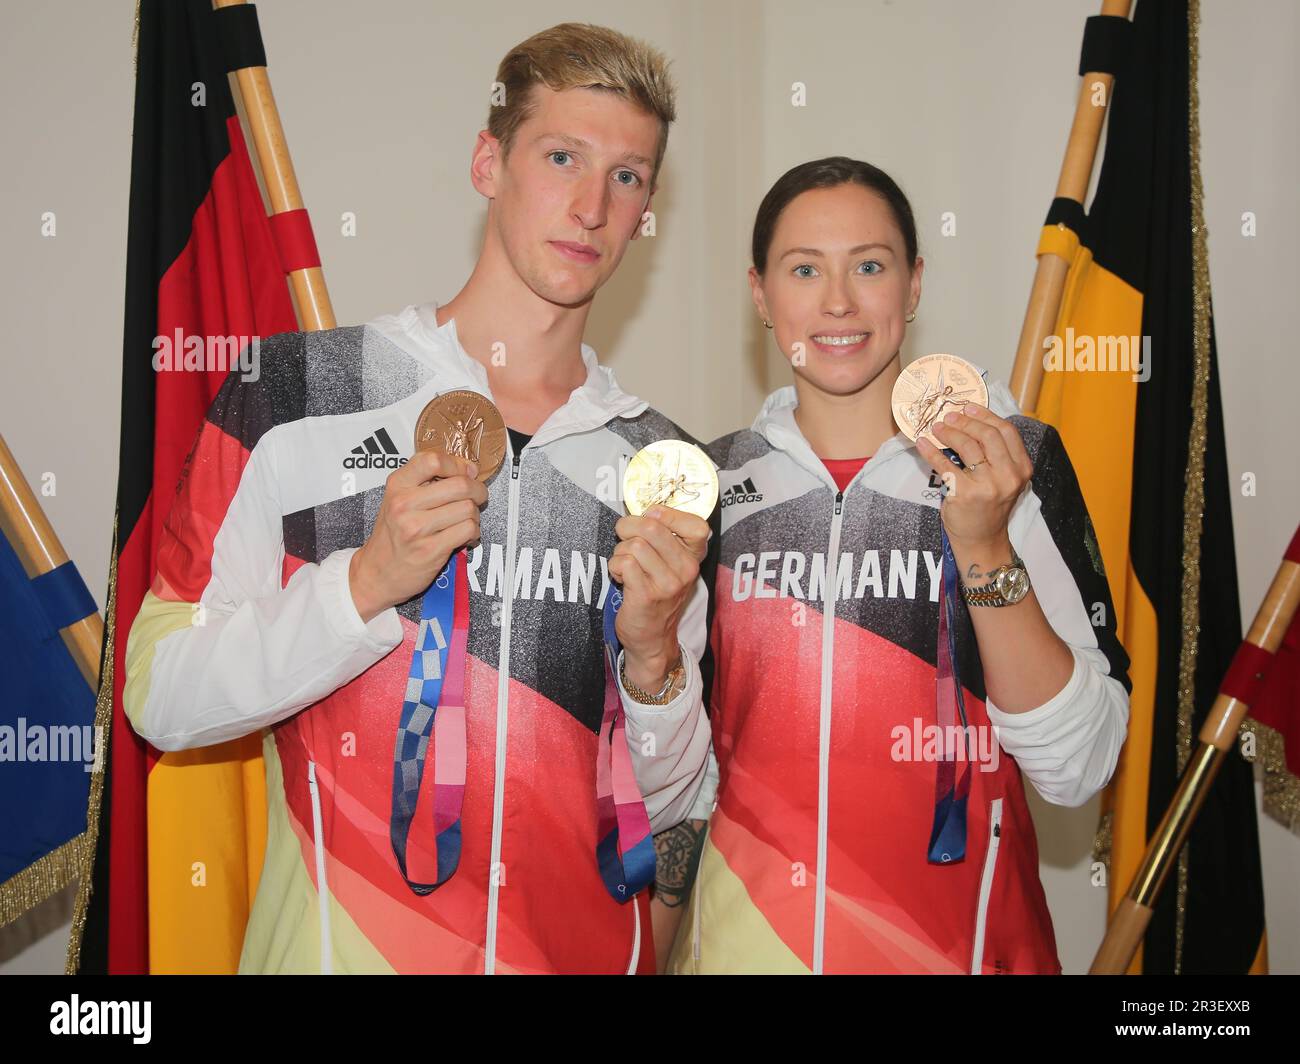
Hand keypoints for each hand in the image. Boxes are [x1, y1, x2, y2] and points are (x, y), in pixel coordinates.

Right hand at [348, 451, 487, 622]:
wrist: (377, 572)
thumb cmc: (393, 534)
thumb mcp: (398, 498)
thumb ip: (427, 480)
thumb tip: (469, 469)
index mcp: (397, 484)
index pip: (433, 460)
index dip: (458, 464)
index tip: (467, 472)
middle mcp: (404, 503)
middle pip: (460, 485)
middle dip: (478, 490)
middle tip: (477, 497)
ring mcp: (416, 527)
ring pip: (468, 508)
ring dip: (475, 514)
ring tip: (465, 520)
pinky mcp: (430, 549)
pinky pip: (468, 530)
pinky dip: (473, 532)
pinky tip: (464, 536)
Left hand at [608, 506, 709, 689]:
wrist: (652, 638)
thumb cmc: (657, 594)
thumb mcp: (672, 565)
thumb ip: (664, 538)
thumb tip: (642, 511)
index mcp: (695, 557)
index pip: (697, 524)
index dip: (667, 514)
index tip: (651, 519)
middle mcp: (687, 569)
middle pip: (652, 527)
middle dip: (629, 528)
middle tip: (625, 540)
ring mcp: (668, 583)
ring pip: (634, 545)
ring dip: (620, 552)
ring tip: (625, 566)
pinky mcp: (647, 595)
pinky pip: (623, 563)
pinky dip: (615, 566)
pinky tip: (621, 578)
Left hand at [917, 403, 1033, 551]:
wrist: (982, 540)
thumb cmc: (990, 506)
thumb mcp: (1004, 479)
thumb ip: (996, 456)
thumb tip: (970, 423)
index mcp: (1022, 468)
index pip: (1007, 432)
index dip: (986, 416)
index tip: (969, 407)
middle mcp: (1008, 475)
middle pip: (988, 435)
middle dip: (966, 421)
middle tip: (949, 416)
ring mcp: (987, 485)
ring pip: (967, 446)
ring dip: (949, 432)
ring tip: (937, 428)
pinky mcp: (965, 494)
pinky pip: (945, 465)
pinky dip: (931, 451)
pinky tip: (923, 444)